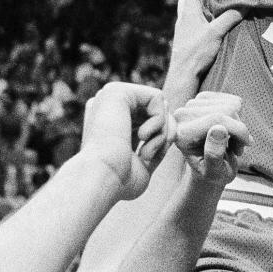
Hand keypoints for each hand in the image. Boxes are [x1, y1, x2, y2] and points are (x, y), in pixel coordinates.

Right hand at [80, 82, 174, 199]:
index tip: (144, 160)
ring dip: (161, 131)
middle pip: (157, 112)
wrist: (101, 179)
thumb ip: (157, 142)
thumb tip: (171, 124)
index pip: (149, 122)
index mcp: (110, 121)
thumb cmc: (118, 181)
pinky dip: (159, 121)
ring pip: (160, 105)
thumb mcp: (144, 163)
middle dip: (163, 135)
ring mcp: (110, 96)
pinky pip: (157, 97)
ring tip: (143, 149)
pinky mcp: (117, 90)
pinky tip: (142, 136)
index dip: (158, 141)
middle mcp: (109, 106)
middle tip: (147, 155)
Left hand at [169, 0, 242, 82]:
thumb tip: (244, 6)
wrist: (182, 75)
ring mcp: (182, 30)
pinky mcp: (184, 40)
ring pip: (186, 10)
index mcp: (189, 13)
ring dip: (193, 3)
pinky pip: (189, 22)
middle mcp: (183, 19)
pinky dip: (196, 16)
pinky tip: (203, 22)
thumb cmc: (196, 52)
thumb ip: (229, 18)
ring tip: (204, 0)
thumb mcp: (216, 33)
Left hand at [172, 91, 251, 186]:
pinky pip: (231, 100)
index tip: (245, 146)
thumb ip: (214, 154)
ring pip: (230, 104)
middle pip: (225, 110)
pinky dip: (236, 115)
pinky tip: (231, 129)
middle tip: (236, 148)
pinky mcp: (202, 98)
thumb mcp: (215, 172)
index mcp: (182, 135)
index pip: (216, 119)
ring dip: (237, 124)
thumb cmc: (213, 173)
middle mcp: (182, 116)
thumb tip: (218, 129)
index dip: (238, 130)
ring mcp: (191, 105)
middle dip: (237, 129)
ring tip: (232, 141)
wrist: (210, 168)